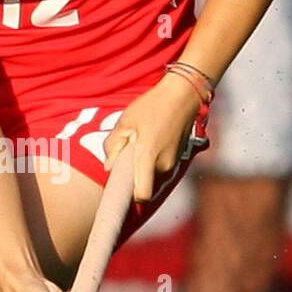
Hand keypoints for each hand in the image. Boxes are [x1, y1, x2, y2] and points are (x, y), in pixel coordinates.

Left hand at [102, 75, 203, 201]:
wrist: (182, 95)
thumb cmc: (151, 106)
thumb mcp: (125, 122)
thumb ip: (113, 147)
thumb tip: (109, 167)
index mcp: (148, 158)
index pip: (142, 195)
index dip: (130, 197)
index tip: (120, 189)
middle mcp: (164, 166)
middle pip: (145, 187)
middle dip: (133, 178)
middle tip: (125, 158)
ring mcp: (173, 163)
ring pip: (153, 178)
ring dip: (143, 170)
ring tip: (138, 147)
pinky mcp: (178, 159)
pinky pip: (161, 170)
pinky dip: (152, 164)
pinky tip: (149, 145)